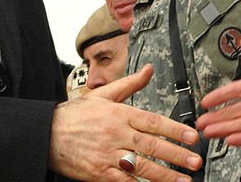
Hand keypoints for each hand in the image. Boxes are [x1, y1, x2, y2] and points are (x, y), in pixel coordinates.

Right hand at [50, 64, 202, 180]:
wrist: (45, 134)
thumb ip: (130, 84)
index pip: (154, 122)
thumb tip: (149, 70)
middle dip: (177, 155)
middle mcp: (116, 134)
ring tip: (183, 180)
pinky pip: (124, 181)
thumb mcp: (103, 95)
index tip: (192, 137)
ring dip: (165, 175)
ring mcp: (108, 154)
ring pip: (142, 166)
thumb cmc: (75, 115)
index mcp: (120, 114)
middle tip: (195, 161)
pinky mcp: (99, 172)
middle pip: (152, 145)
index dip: (175, 130)